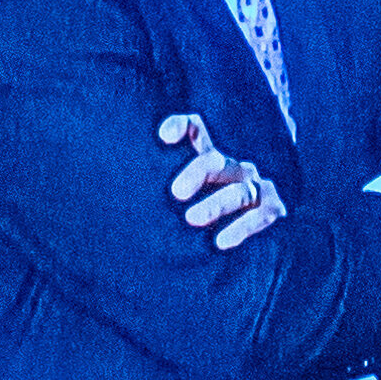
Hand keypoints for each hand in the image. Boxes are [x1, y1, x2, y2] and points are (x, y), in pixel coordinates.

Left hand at [159, 110, 289, 249]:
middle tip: (175, 193)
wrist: (253, 252)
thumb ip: (153, 199)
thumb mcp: (177, 207)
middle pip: (214, 160)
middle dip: (195, 172)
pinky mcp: (274, 211)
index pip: (197, 130)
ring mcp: (256, 188)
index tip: (164, 137)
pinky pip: (260, 215)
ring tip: (191, 220)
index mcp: (209, 160)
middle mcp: (233, 169)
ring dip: (216, 204)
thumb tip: (106, 203)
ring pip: (238, 190)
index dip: (182, 127)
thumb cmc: (197, 226)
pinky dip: (241, 228)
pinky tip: (221, 242)